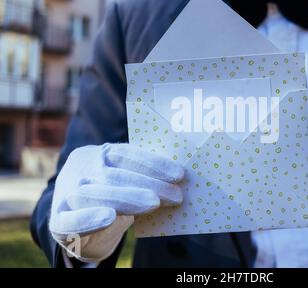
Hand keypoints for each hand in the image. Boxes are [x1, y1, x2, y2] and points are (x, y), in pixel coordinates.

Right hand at [49, 143, 183, 262]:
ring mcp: (66, 192)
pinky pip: (70, 219)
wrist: (78, 225)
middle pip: (115, 173)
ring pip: (95, 193)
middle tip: (175, 195)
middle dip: (148, 184)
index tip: (179, 174)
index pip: (127, 153)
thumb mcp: (125, 181)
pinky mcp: (57, 220)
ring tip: (154, 204)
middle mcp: (82, 168)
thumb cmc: (112, 197)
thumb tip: (178, 180)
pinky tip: (107, 217)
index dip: (153, 163)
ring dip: (127, 198)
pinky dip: (88, 218)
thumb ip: (143, 178)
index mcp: (100, 154)